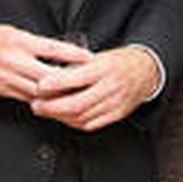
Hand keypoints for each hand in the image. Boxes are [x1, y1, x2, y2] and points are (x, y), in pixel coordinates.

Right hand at [0, 22, 90, 102]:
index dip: (73, 55)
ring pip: (38, 92)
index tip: (89, 58)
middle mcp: (14, 60)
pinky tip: (51, 103)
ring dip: (56, 96)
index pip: (52, 49)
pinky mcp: (1, 90)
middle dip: (67, 82)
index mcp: (20, 42)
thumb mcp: (17, 33)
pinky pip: (26, 99)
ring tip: (72, 97)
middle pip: (48, 76)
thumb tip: (63, 54)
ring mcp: (7, 77)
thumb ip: (38, 45)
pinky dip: (40, 101)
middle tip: (85, 84)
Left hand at [29, 46, 158, 130]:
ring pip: (82, 116)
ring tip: (47, 112)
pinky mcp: (117, 114)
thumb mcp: (98, 57)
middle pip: (77, 103)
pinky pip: (91, 124)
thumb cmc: (118, 62)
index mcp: (104, 68)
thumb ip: (77, 67)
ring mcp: (114, 103)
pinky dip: (74, 122)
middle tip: (36, 106)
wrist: (146, 71)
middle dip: (52, 107)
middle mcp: (110, 87)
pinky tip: (64, 118)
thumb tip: (50, 76)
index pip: (76, 78)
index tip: (39, 86)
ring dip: (60, 117)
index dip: (56, 84)